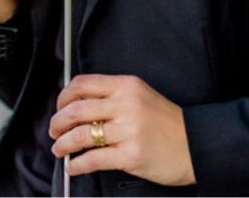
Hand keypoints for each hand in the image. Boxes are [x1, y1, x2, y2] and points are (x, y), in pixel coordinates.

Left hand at [49, 74, 195, 186]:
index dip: (64, 97)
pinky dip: (77, 164)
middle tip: (54, 131)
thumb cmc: (167, 123)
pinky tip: (74, 166)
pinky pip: (93, 159)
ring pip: (80, 135)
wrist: (194, 145)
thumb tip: (77, 105)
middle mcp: (127, 104)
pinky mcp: (131, 155)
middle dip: (57, 122)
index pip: (83, 84)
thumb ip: (113, 96)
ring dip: (63, 144)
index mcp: (127, 86)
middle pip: (76, 109)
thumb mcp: (141, 97)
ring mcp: (129, 130)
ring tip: (60, 149)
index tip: (59, 107)